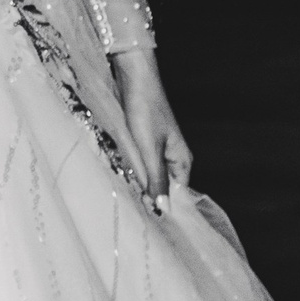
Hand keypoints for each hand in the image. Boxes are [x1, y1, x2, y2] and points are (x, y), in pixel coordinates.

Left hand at [110, 46, 191, 207]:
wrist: (134, 76)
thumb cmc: (145, 109)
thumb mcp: (149, 148)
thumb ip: (156, 178)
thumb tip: (163, 209)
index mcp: (182, 161)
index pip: (178, 195)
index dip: (164, 209)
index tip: (149, 224)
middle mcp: (173, 157)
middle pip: (162, 187)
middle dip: (148, 198)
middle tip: (131, 215)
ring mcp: (158, 149)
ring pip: (148, 175)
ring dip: (137, 184)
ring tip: (122, 199)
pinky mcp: (143, 142)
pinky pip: (139, 163)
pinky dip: (130, 170)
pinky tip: (118, 177)